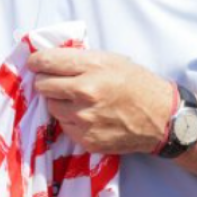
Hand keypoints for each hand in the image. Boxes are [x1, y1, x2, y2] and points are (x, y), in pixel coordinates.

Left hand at [30, 48, 174, 154]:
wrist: (161, 118)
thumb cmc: (136, 83)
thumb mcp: (111, 59)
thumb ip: (80, 58)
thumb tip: (49, 57)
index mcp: (91, 68)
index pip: (46, 61)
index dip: (37, 61)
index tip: (36, 62)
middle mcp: (85, 93)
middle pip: (42, 85)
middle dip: (46, 81)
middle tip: (57, 81)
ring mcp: (84, 118)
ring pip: (51, 106)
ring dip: (58, 101)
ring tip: (77, 99)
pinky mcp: (86, 139)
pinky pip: (64, 125)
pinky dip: (70, 119)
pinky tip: (86, 115)